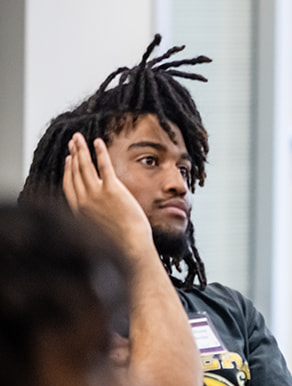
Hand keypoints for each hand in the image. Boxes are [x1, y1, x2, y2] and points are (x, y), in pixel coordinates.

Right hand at [62, 134, 151, 251]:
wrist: (129, 247)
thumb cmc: (119, 242)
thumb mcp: (97, 229)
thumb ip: (93, 216)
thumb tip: (98, 213)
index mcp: (78, 210)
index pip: (68, 184)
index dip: (68, 169)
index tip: (69, 159)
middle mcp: (83, 200)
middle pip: (74, 171)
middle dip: (73, 154)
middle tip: (73, 141)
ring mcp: (96, 194)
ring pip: (85, 166)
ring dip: (81, 149)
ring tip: (79, 138)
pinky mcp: (112, 189)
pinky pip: (103, 165)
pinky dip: (99, 152)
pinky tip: (98, 142)